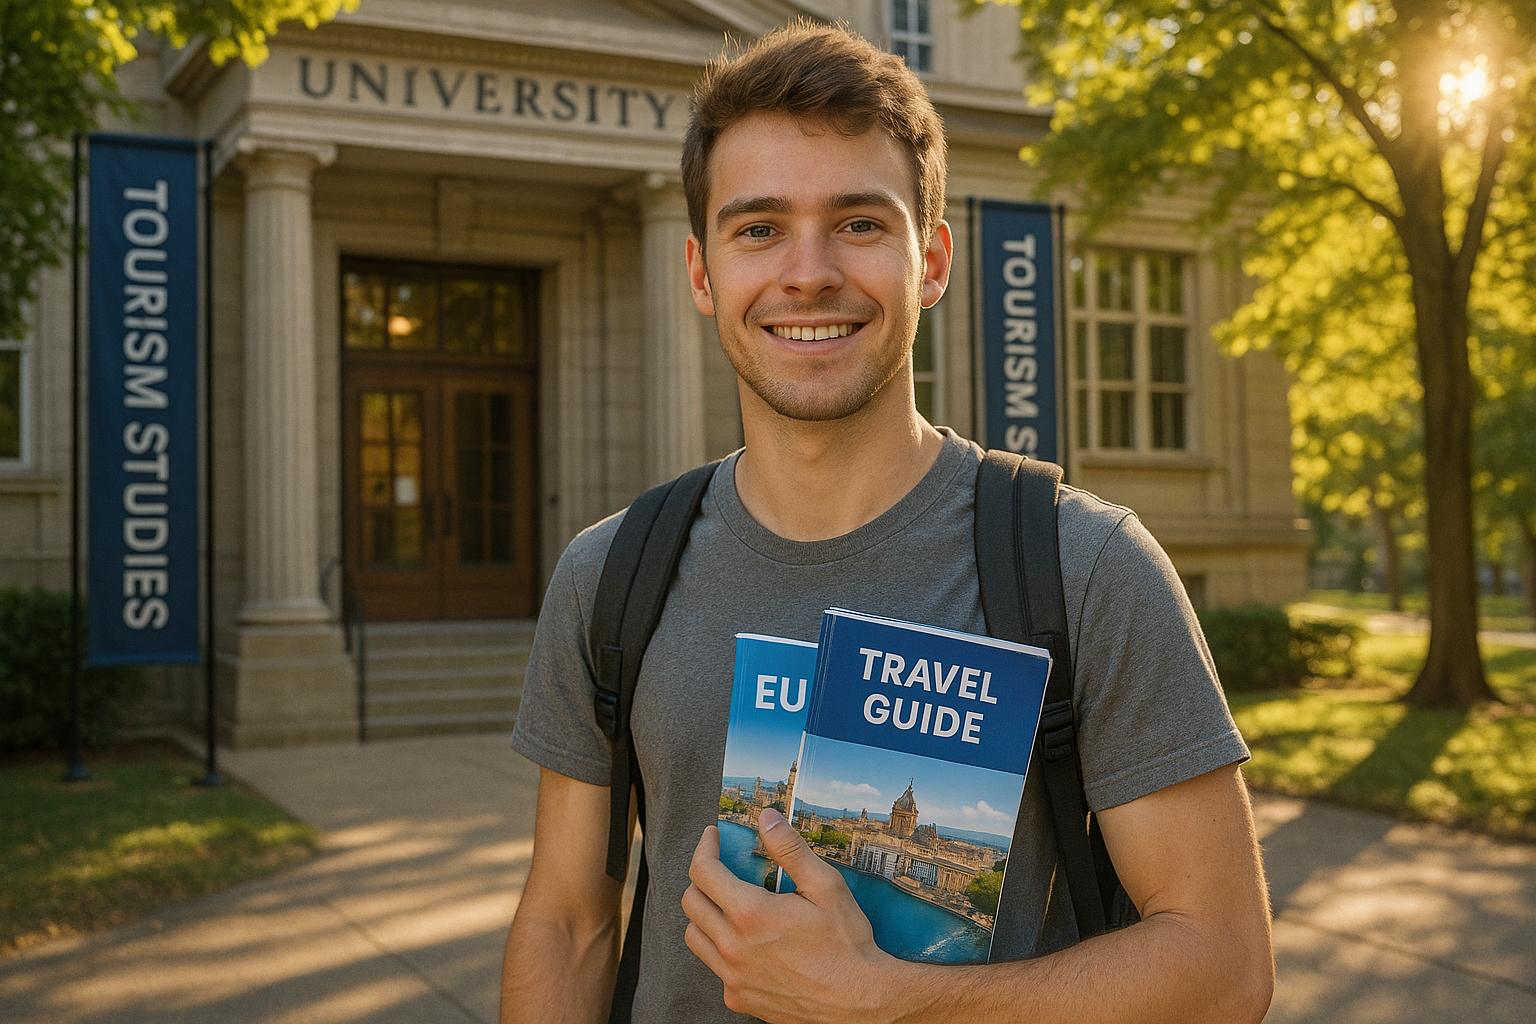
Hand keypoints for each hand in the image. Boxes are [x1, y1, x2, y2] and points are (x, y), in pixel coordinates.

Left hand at [681, 808, 898, 1022]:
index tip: (713, 836)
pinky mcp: (739, 998)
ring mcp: (733, 977)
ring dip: (704, 914)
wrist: (859, 1001)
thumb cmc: (846, 944)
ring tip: (727, 903)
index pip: (703, 871)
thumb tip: (766, 818)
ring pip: (694, 937)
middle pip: (691, 902)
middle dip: (701, 876)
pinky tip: (746, 942)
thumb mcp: (825, 886)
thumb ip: (790, 849)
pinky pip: (714, 967)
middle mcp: (733, 947)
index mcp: (750, 914)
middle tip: (720, 867)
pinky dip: (721, 948)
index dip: (705, 847)